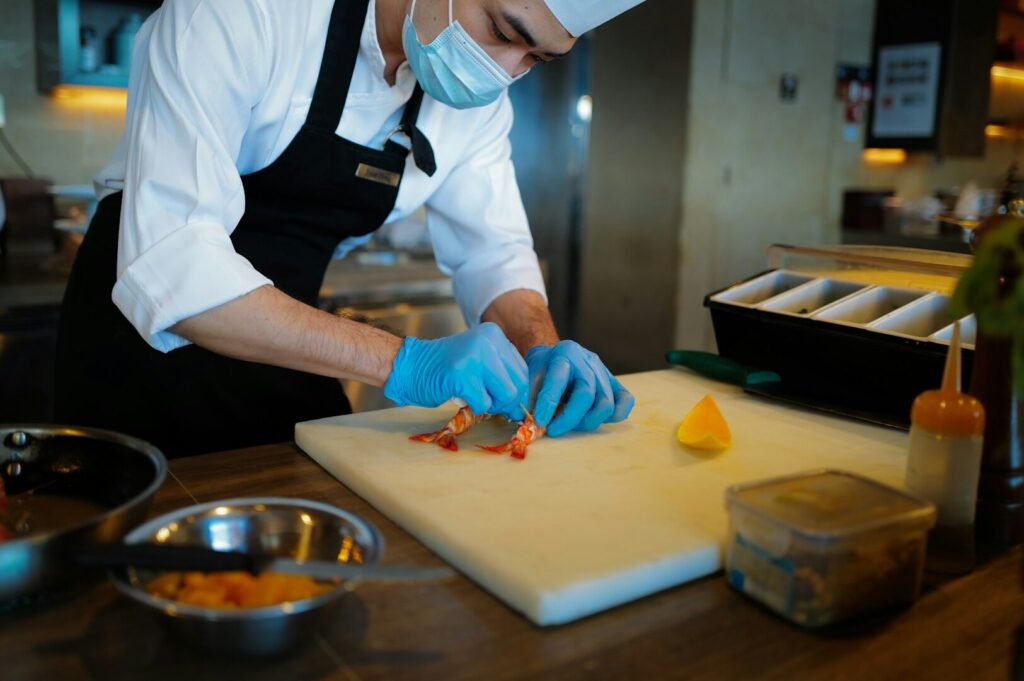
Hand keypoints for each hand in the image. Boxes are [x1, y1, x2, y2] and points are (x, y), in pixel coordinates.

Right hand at [384, 322, 527, 418]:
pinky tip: (461, 397)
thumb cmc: (445, 369)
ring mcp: (475, 356)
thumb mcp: (479, 360)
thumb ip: (500, 374)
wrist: (409, 366)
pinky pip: (484, 404)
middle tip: (489, 404)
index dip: (516, 392)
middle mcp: (488, 341)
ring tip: (475, 398)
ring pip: (506, 395)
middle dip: (507, 403)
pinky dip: (475, 408)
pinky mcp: (462, 375)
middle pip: (518, 385)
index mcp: (495, 335)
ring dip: (492, 406)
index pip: (522, 371)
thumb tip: (523, 405)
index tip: (503, 401)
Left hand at [527, 341, 633, 436]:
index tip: (539, 421)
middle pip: (586, 395)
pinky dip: (615, 416)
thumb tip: (530, 422)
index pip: (558, 380)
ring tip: (571, 425)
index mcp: (564, 353)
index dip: (548, 403)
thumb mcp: (529, 374)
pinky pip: (625, 401)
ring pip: (606, 403)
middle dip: (569, 418)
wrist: (557, 356)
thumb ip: (529, 396)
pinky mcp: (615, 383)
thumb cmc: (542, 368)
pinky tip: (596, 420)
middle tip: (553, 430)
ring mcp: (604, 371)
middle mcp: (588, 360)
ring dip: (587, 421)